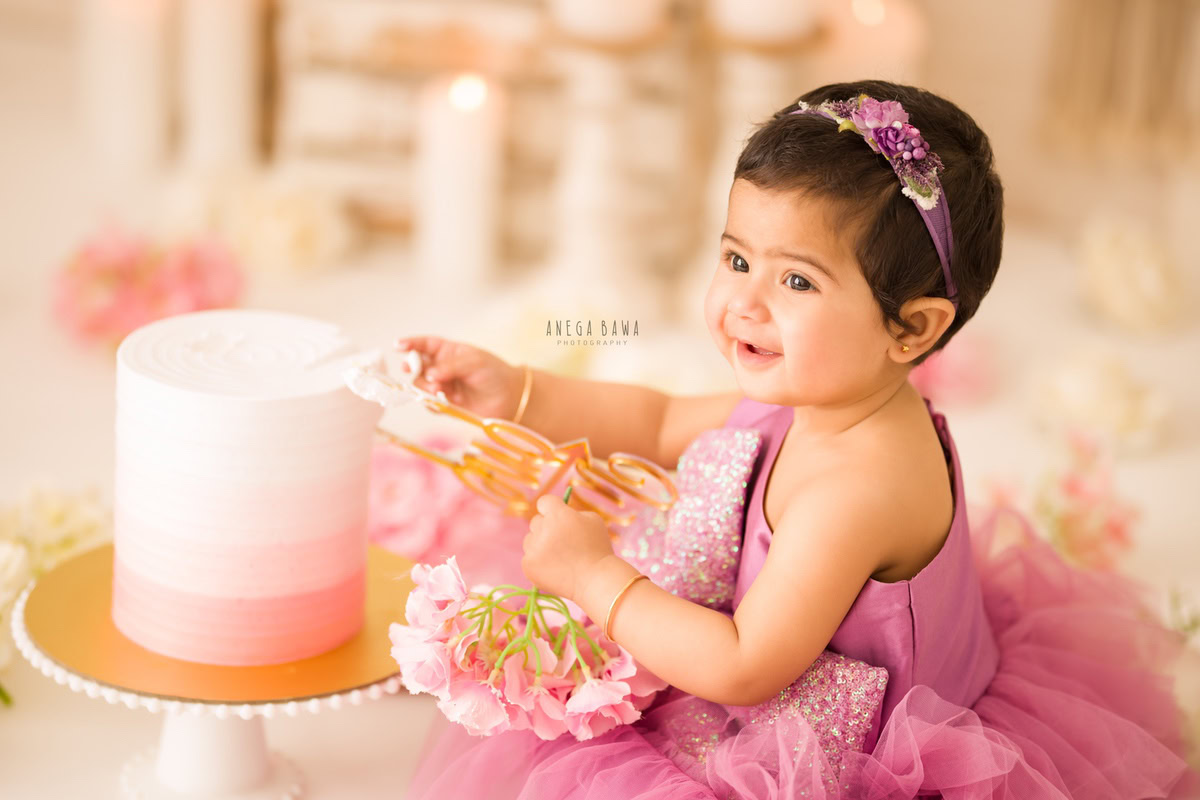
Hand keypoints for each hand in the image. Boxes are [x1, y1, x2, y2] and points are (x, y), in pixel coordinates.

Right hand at [394, 335, 525, 420]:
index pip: (425, 345)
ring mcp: (442, 387)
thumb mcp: (474, 362)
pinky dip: (430, 402)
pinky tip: (440, 401)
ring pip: (421, 385)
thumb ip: (451, 366)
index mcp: (448, 351)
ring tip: (437, 389)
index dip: (411, 344)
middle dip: (412, 366)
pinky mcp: (445, 405)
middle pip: (417, 365)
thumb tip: (430, 374)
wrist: (509, 398)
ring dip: (424, 386)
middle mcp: (441, 368)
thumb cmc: (494, 373)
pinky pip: (429, 404)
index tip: (398, 345)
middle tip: (413, 369)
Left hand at [521, 493, 615, 600]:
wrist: (596, 580)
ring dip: (540, 544)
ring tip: (560, 557)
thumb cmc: (598, 548)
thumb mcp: (592, 520)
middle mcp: (542, 528)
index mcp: (558, 514)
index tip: (558, 517)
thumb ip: (572, 512)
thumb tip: (559, 511)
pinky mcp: (528, 566)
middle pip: (536, 521)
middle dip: (547, 528)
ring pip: (530, 540)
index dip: (552, 509)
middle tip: (563, 541)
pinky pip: (529, 558)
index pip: (544, 502)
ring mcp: (533, 548)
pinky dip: (539, 562)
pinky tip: (555, 568)